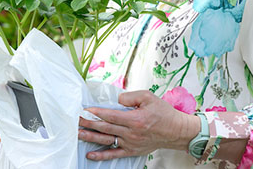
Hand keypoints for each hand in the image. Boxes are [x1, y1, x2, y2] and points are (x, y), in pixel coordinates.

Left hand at [78, 90, 199, 160]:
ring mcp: (131, 143)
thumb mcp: (149, 97)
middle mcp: (131, 133)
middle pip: (105, 128)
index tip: (84, 110)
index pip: (111, 116)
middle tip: (76, 119)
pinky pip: (114, 154)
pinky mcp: (132, 151)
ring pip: (107, 140)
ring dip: (91, 137)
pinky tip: (90, 154)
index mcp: (135, 119)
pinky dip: (101, 155)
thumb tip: (117, 99)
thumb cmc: (163, 113)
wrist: (176, 131)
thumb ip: (131, 96)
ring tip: (78, 133)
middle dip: (89, 123)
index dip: (96, 113)